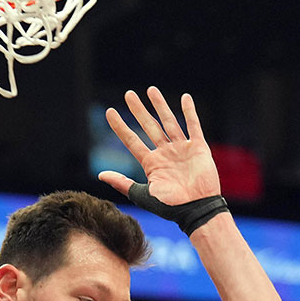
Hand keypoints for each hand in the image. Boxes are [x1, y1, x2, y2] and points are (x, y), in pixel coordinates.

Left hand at [98, 87, 219, 205]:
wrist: (196, 210)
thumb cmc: (170, 207)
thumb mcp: (142, 195)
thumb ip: (122, 183)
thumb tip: (100, 175)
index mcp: (151, 164)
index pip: (131, 140)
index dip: (120, 126)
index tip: (109, 112)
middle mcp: (164, 153)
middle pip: (149, 126)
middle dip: (138, 110)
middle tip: (128, 94)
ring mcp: (181, 149)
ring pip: (169, 122)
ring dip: (160, 105)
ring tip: (151, 90)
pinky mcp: (198, 148)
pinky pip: (193, 126)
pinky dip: (189, 112)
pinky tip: (185, 98)